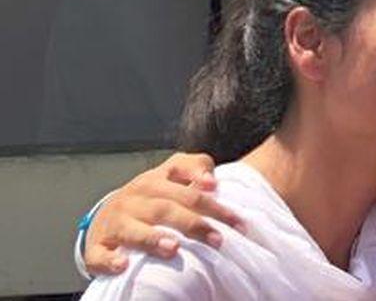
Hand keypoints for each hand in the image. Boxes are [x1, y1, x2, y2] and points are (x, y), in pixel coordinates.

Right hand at [83, 152, 240, 274]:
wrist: (105, 218)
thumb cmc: (150, 200)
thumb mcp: (171, 178)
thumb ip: (195, 170)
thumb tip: (212, 182)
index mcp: (155, 180)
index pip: (183, 179)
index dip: (202, 185)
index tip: (220, 196)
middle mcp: (135, 198)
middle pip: (165, 208)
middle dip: (193, 223)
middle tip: (217, 239)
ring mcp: (115, 222)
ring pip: (133, 229)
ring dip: (153, 238)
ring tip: (174, 247)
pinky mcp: (97, 247)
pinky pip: (101, 254)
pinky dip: (110, 259)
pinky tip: (123, 264)